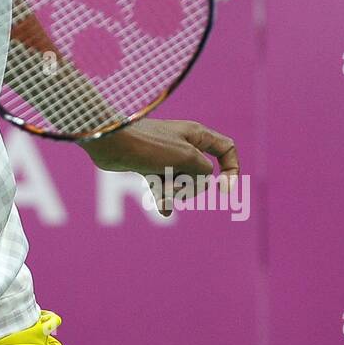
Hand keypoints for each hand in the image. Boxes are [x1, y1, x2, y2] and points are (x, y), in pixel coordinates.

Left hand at [81, 118, 238, 216]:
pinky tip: (162, 209)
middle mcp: (183, 143)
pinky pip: (163, 185)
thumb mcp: (187, 159)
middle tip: (176, 184)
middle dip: (192, 185)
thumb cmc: (149, 146)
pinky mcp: (149, 165)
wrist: (112, 143)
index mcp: (196, 134)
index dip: (231, 170)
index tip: (225, 190)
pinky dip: (163, 196)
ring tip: (159, 191)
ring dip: (173, 191)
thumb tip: (198, 184)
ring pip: (182, 181)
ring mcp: (166, 155)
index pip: (226, 149)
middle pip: (202, 173)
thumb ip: (203, 173)